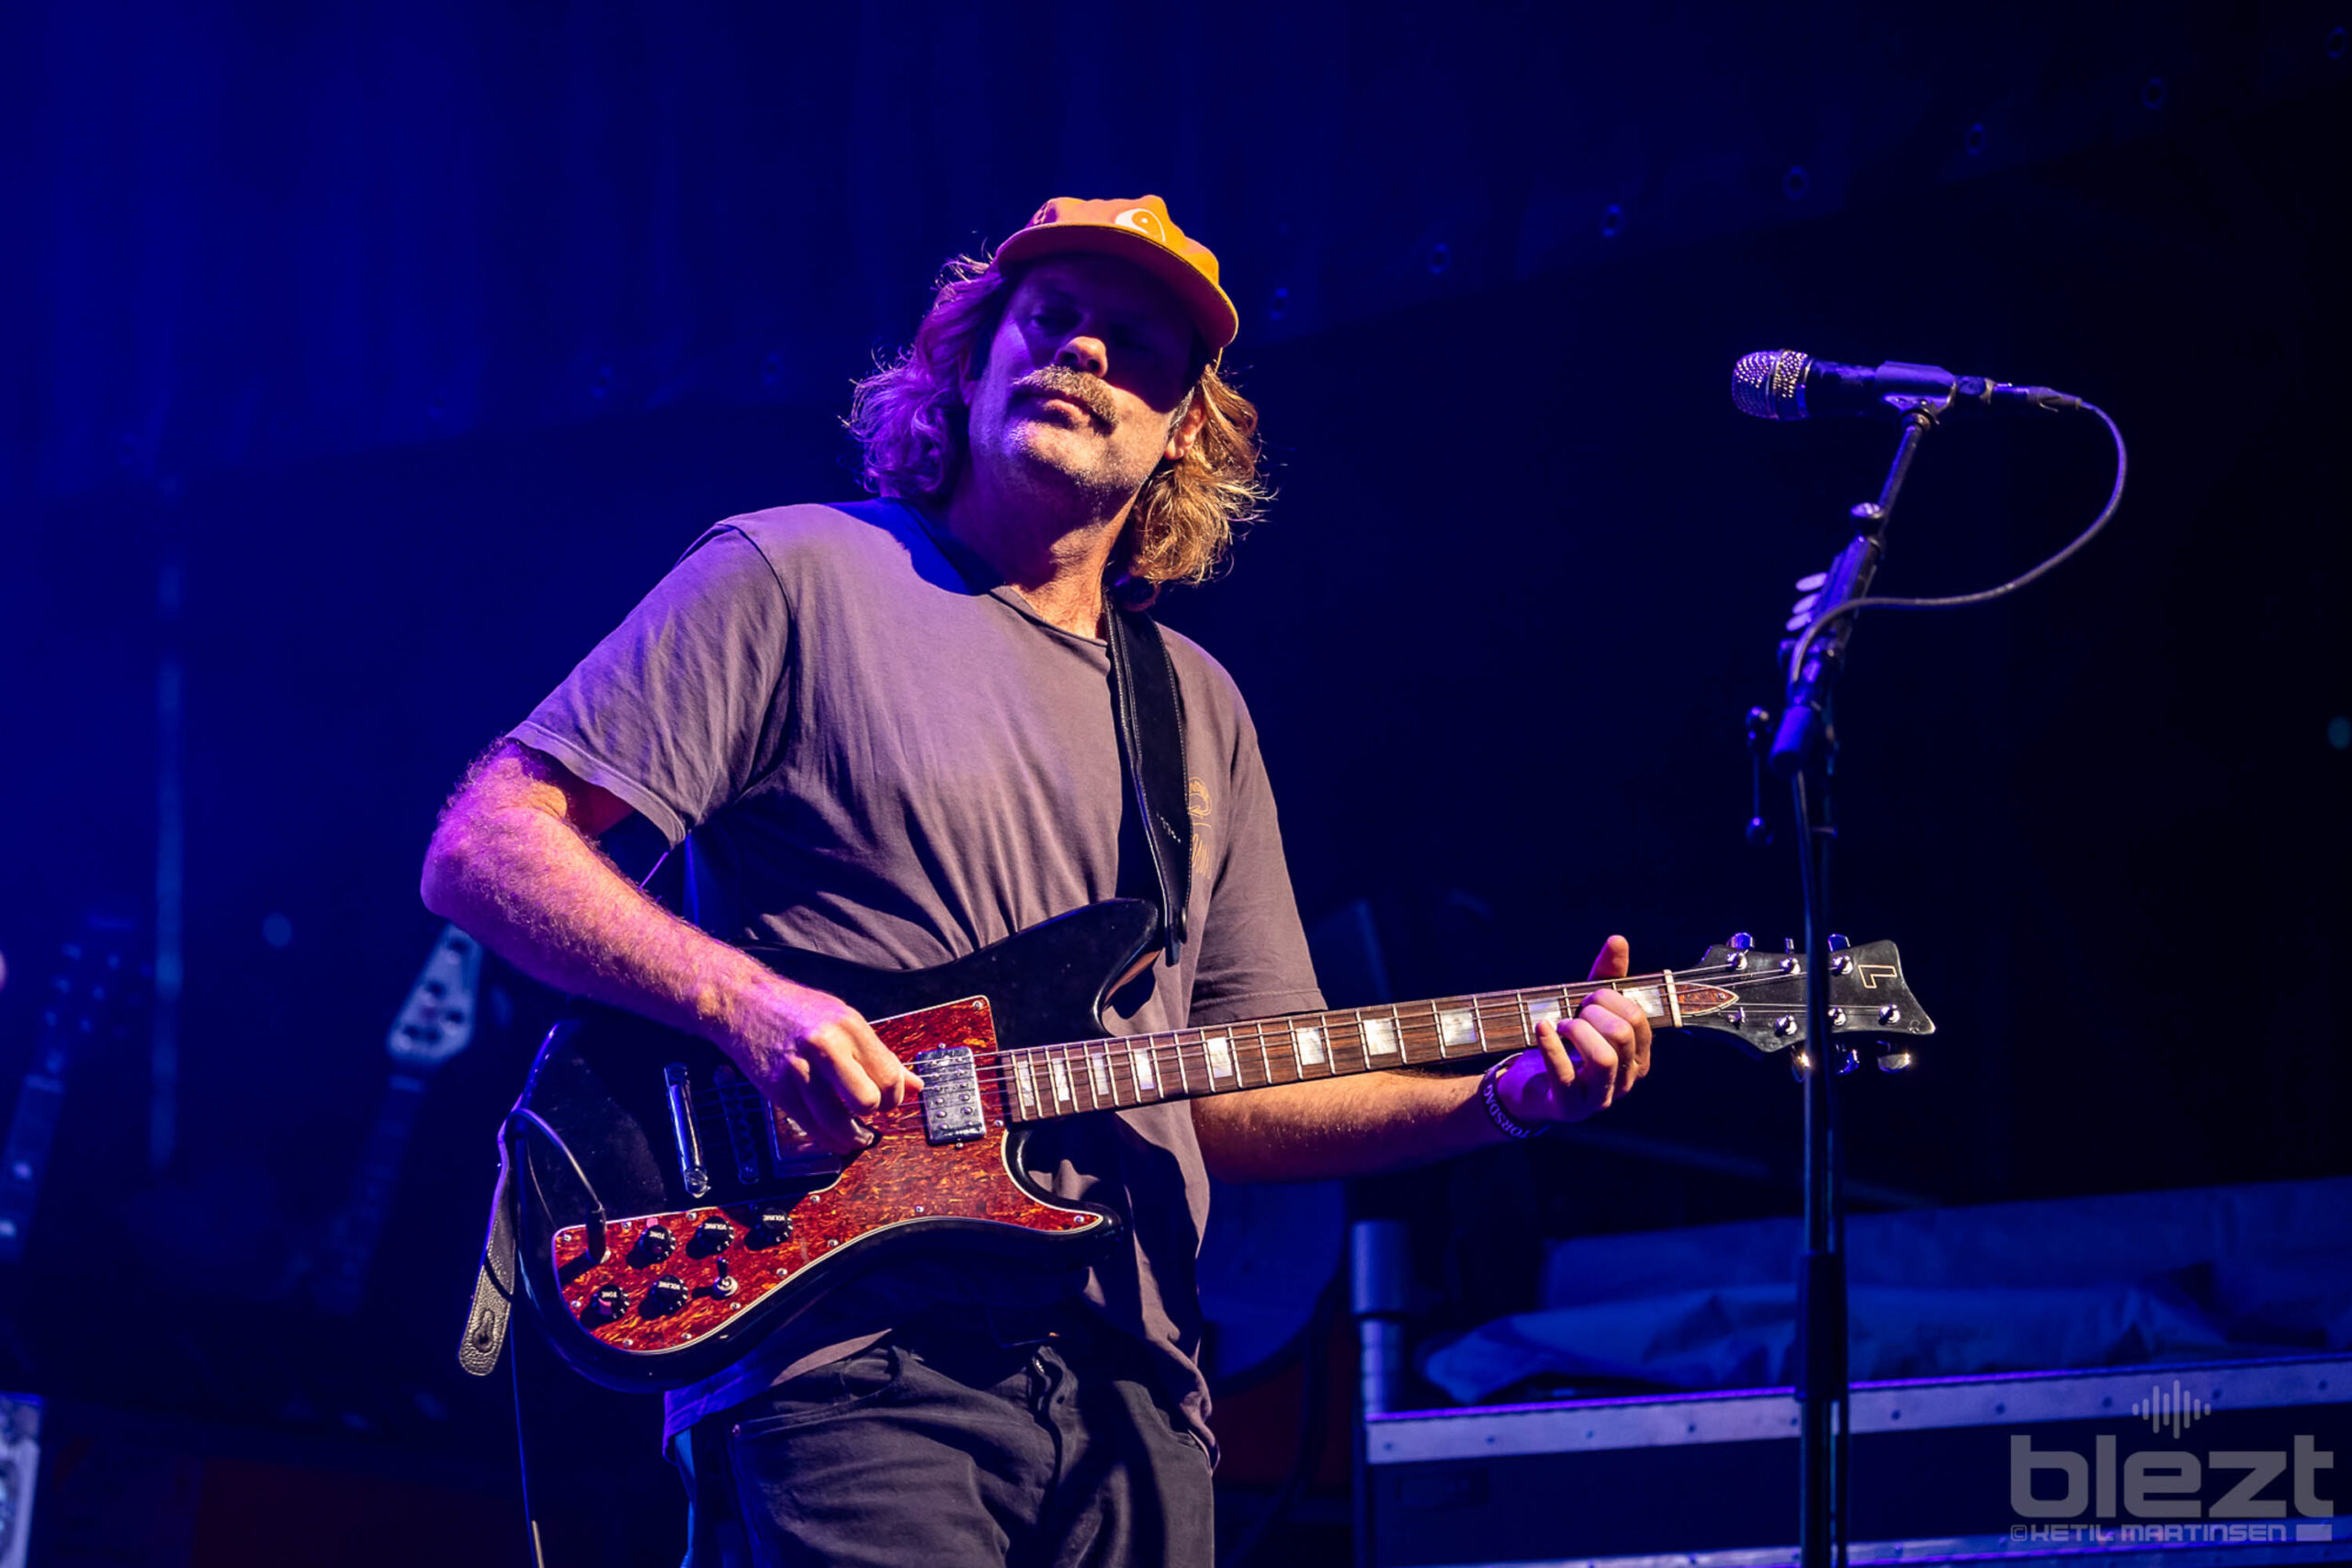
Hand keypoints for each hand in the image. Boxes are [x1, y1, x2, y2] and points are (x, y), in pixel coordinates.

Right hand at [725, 976, 921, 1155]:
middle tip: (872, 1112)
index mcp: (849, 1025)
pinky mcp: (778, 1089)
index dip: (896, 1096)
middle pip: (868, 1100)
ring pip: (838, 1122)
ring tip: (856, 1134)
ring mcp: (799, 1069)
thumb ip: (880, 1054)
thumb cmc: (797, 1009)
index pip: (889, 1075)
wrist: (743, 1001)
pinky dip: (829, 1140)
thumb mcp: (845, 1020)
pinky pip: (811, 1127)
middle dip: (875, 1113)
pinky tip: (835, 1137)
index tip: (890, 1100)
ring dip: (853, 1136)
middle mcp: (826, 1046)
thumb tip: (915, 1085)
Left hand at [1501, 934, 1653, 1125]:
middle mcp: (1625, 1079)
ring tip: (1561, 1024)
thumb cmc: (1568, 1046)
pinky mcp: (1568, 1106)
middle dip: (1595, 1012)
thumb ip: (1606, 977)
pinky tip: (1541, 1028)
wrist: (1531, 1088)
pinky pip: (1564, 1075)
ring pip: (1603, 1059)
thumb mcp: (1588, 1008)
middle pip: (1623, 1035)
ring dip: (1578, 1031)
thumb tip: (1618, 940)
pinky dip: (1551, 1046)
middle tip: (1574, 1010)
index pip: (1639, 1019)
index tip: (1589, 997)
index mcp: (1637, 1056)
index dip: (1611, 999)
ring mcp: (1599, 1097)